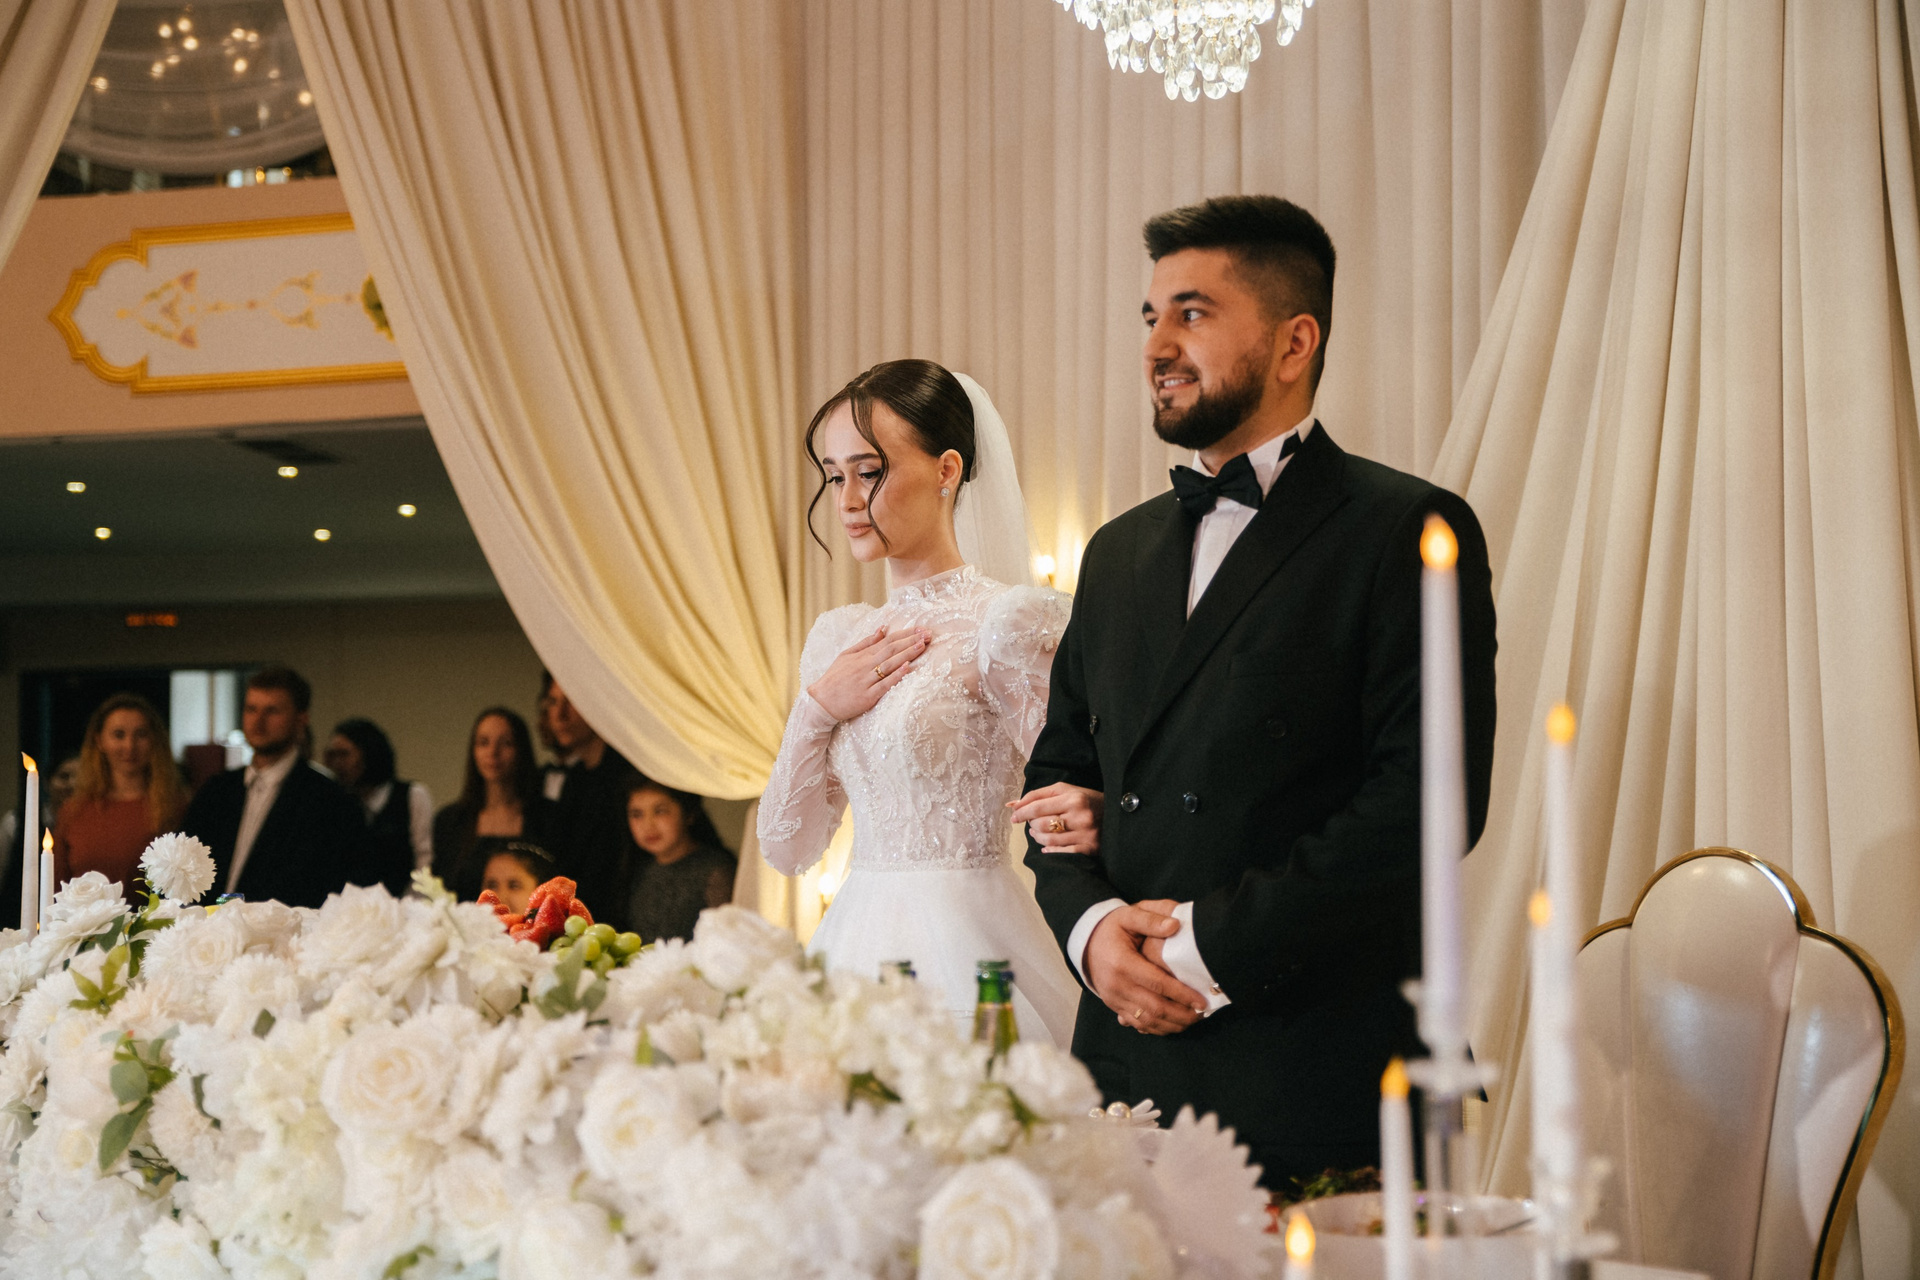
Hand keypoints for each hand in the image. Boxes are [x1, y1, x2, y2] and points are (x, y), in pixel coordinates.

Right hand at [806, 626, 929, 721]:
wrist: (821, 701)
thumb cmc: (834, 678)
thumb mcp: (846, 655)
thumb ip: (866, 642)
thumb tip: (883, 628)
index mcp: (862, 655)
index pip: (888, 640)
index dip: (905, 634)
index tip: (921, 629)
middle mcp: (865, 665)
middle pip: (891, 649)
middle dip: (911, 641)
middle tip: (928, 634)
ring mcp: (866, 681)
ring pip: (890, 664)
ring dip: (907, 653)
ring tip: (922, 645)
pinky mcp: (868, 696)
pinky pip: (884, 684)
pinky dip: (896, 675)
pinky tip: (907, 667)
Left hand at [1009, 782, 1103, 852]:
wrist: (1116, 814)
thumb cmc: (1086, 800)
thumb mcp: (1065, 790)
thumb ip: (1038, 795)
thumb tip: (1012, 805)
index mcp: (1074, 799)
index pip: (1038, 807)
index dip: (1022, 813)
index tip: (1013, 816)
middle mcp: (1080, 817)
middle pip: (1041, 825)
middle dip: (1031, 824)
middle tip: (1032, 823)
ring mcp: (1086, 835)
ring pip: (1048, 841)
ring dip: (1037, 838)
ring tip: (1037, 833)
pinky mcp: (1090, 849)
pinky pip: (1061, 853)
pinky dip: (1050, 851)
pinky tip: (1047, 847)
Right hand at [1083, 900, 1204, 1035]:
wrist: (1086, 943)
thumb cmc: (1112, 929)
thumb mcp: (1128, 915)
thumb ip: (1151, 919)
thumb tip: (1175, 925)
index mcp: (1122, 963)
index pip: (1157, 983)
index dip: (1181, 994)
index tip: (1201, 1000)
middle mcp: (1116, 985)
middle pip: (1154, 1008)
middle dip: (1181, 1015)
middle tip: (1201, 1014)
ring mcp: (1113, 999)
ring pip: (1146, 1021)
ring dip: (1171, 1025)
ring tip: (1192, 1021)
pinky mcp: (1114, 1006)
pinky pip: (1136, 1024)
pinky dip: (1157, 1029)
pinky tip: (1173, 1025)